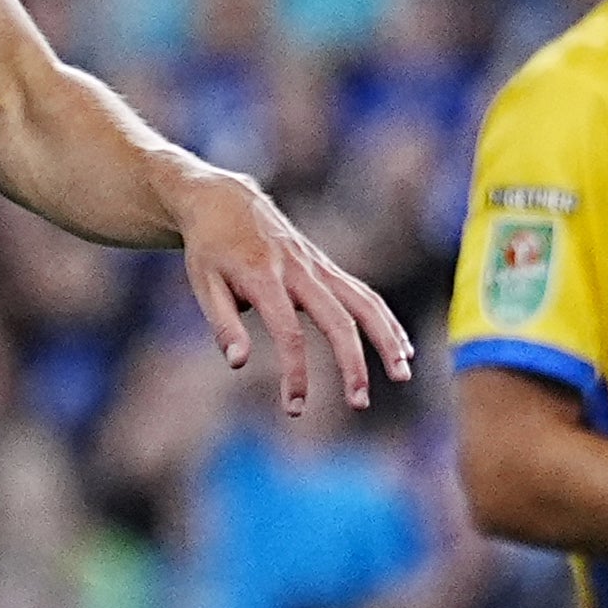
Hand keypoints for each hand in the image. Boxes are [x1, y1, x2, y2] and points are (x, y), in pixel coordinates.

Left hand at [174, 166, 411, 418]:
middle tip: (360, 403)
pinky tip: (401, 347)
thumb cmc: (210, 248)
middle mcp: (299, 269)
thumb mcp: (203, 283)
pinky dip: (385, 319)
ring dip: (386, 337)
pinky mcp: (327, 266)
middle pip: (338, 318)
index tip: (295, 407)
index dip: (295, 372)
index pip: (288, 331)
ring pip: (363, 300)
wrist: (225, 199)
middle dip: (353, 362)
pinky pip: (363, 293)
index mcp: (264, 276)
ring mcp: (318, 265)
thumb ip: (223, 324)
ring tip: (403, 374)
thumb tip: (239, 364)